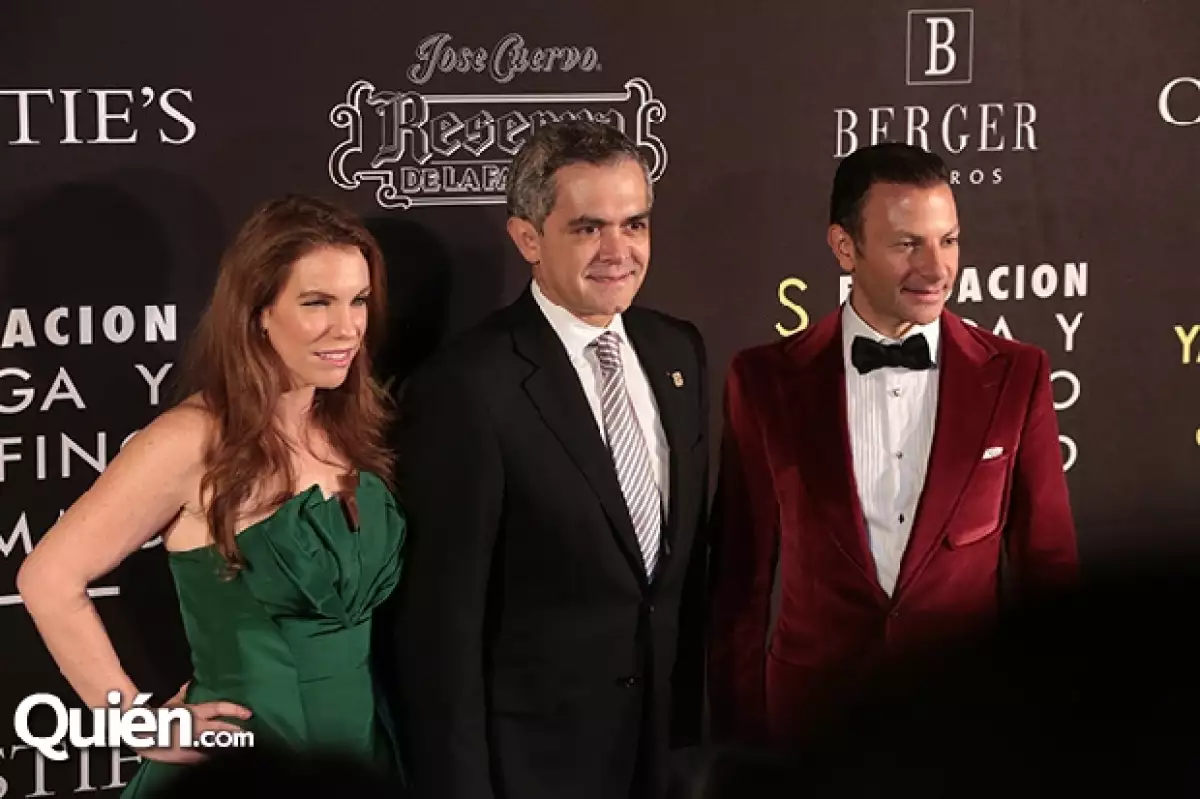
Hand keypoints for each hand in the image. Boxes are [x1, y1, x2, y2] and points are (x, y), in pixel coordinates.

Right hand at [136, 682, 252, 763]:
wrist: (142, 733)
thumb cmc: (158, 716)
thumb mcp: (172, 703)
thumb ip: (183, 694)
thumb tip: (189, 683)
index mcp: (196, 711)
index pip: (220, 707)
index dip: (236, 710)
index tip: (248, 714)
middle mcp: (198, 726)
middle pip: (223, 728)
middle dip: (237, 731)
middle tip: (247, 734)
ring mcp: (194, 741)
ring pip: (217, 744)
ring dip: (228, 745)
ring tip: (238, 747)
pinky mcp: (188, 755)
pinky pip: (205, 757)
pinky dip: (212, 757)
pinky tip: (220, 758)